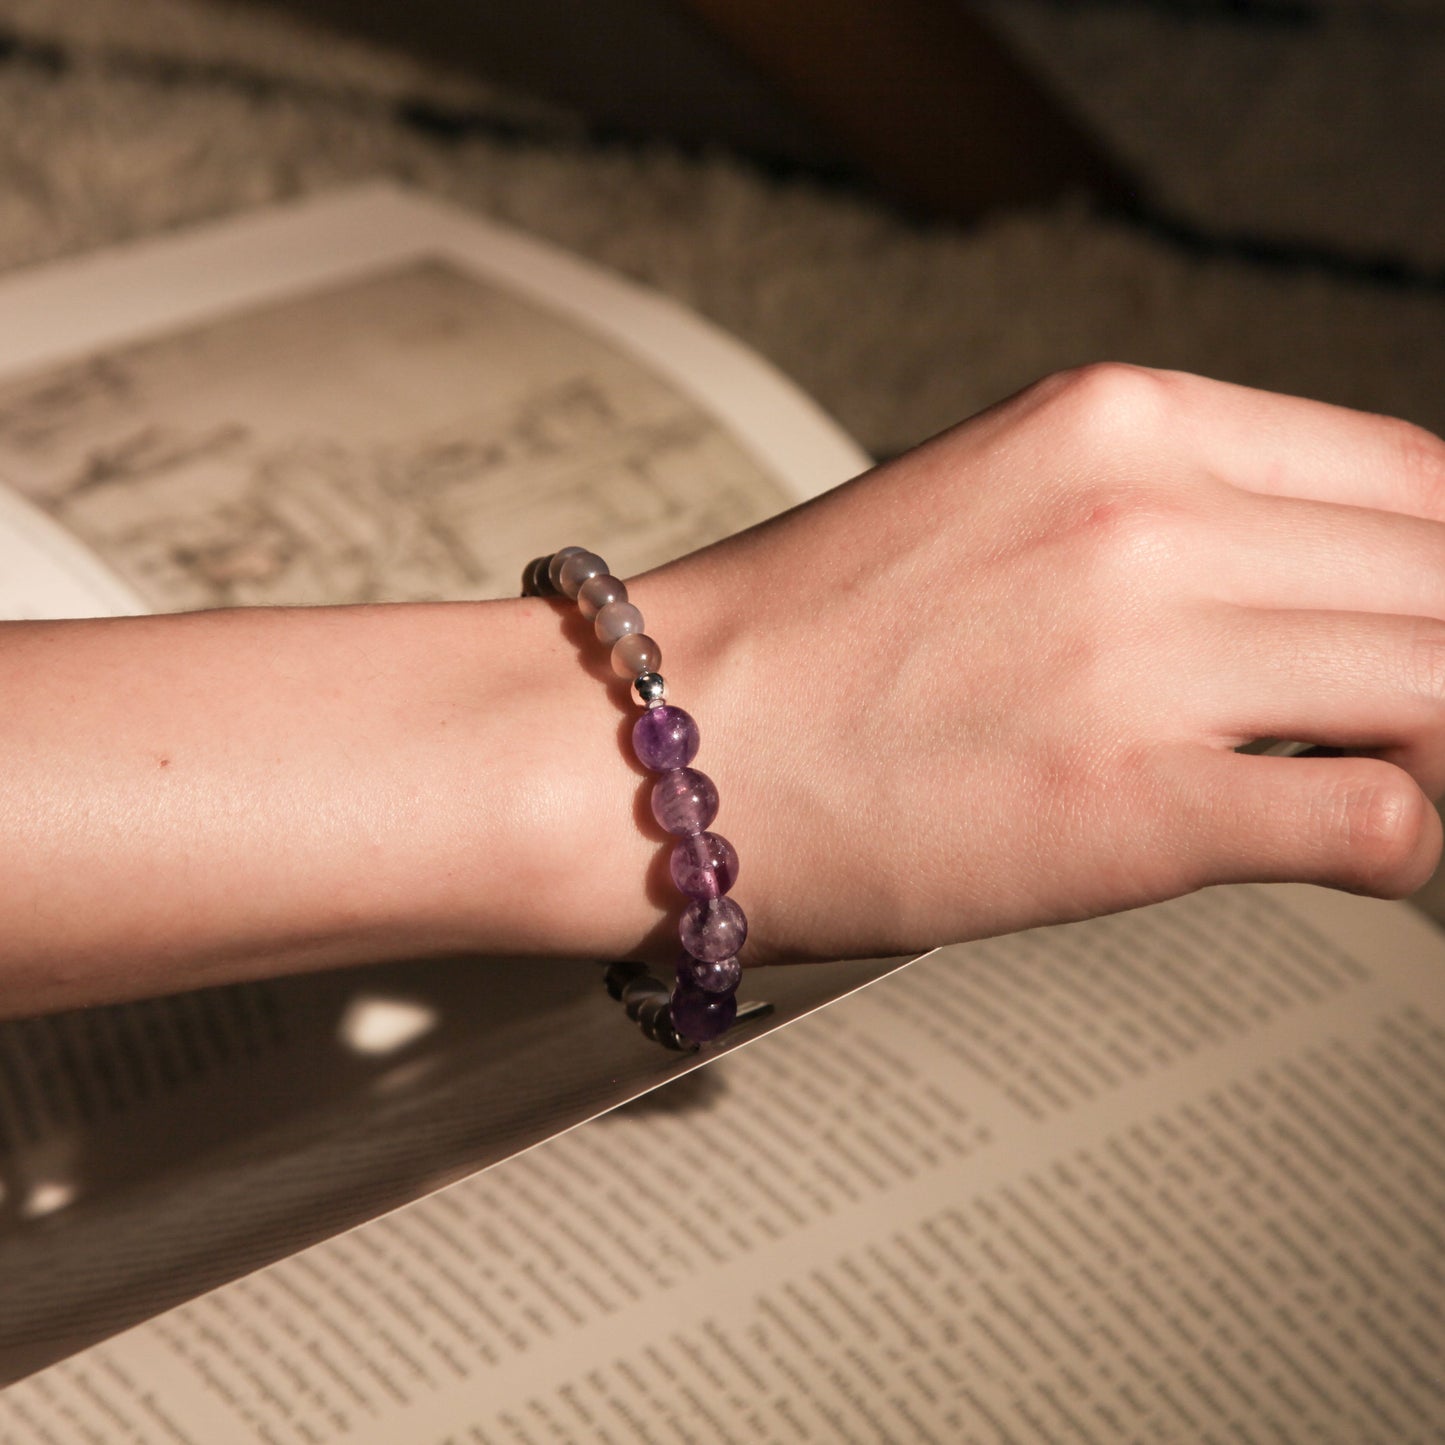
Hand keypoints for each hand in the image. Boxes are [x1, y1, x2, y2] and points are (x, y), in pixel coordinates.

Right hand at [635, 365, 1444, 962]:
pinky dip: (1398, 844)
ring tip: (1384, 781)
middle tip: (1418, 716)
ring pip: (1442, 687)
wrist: (655, 743)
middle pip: (1439, 578)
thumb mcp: (998, 501)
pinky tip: (1339, 852)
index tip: (1426, 627)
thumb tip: (1301, 589)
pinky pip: (1377, 820)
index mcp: (1118, 419)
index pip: (1408, 474)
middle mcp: (1145, 516)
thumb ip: (1161, 518)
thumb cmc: (799, 641)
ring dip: (1437, 747)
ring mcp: (1141, 657)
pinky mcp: (1128, 806)